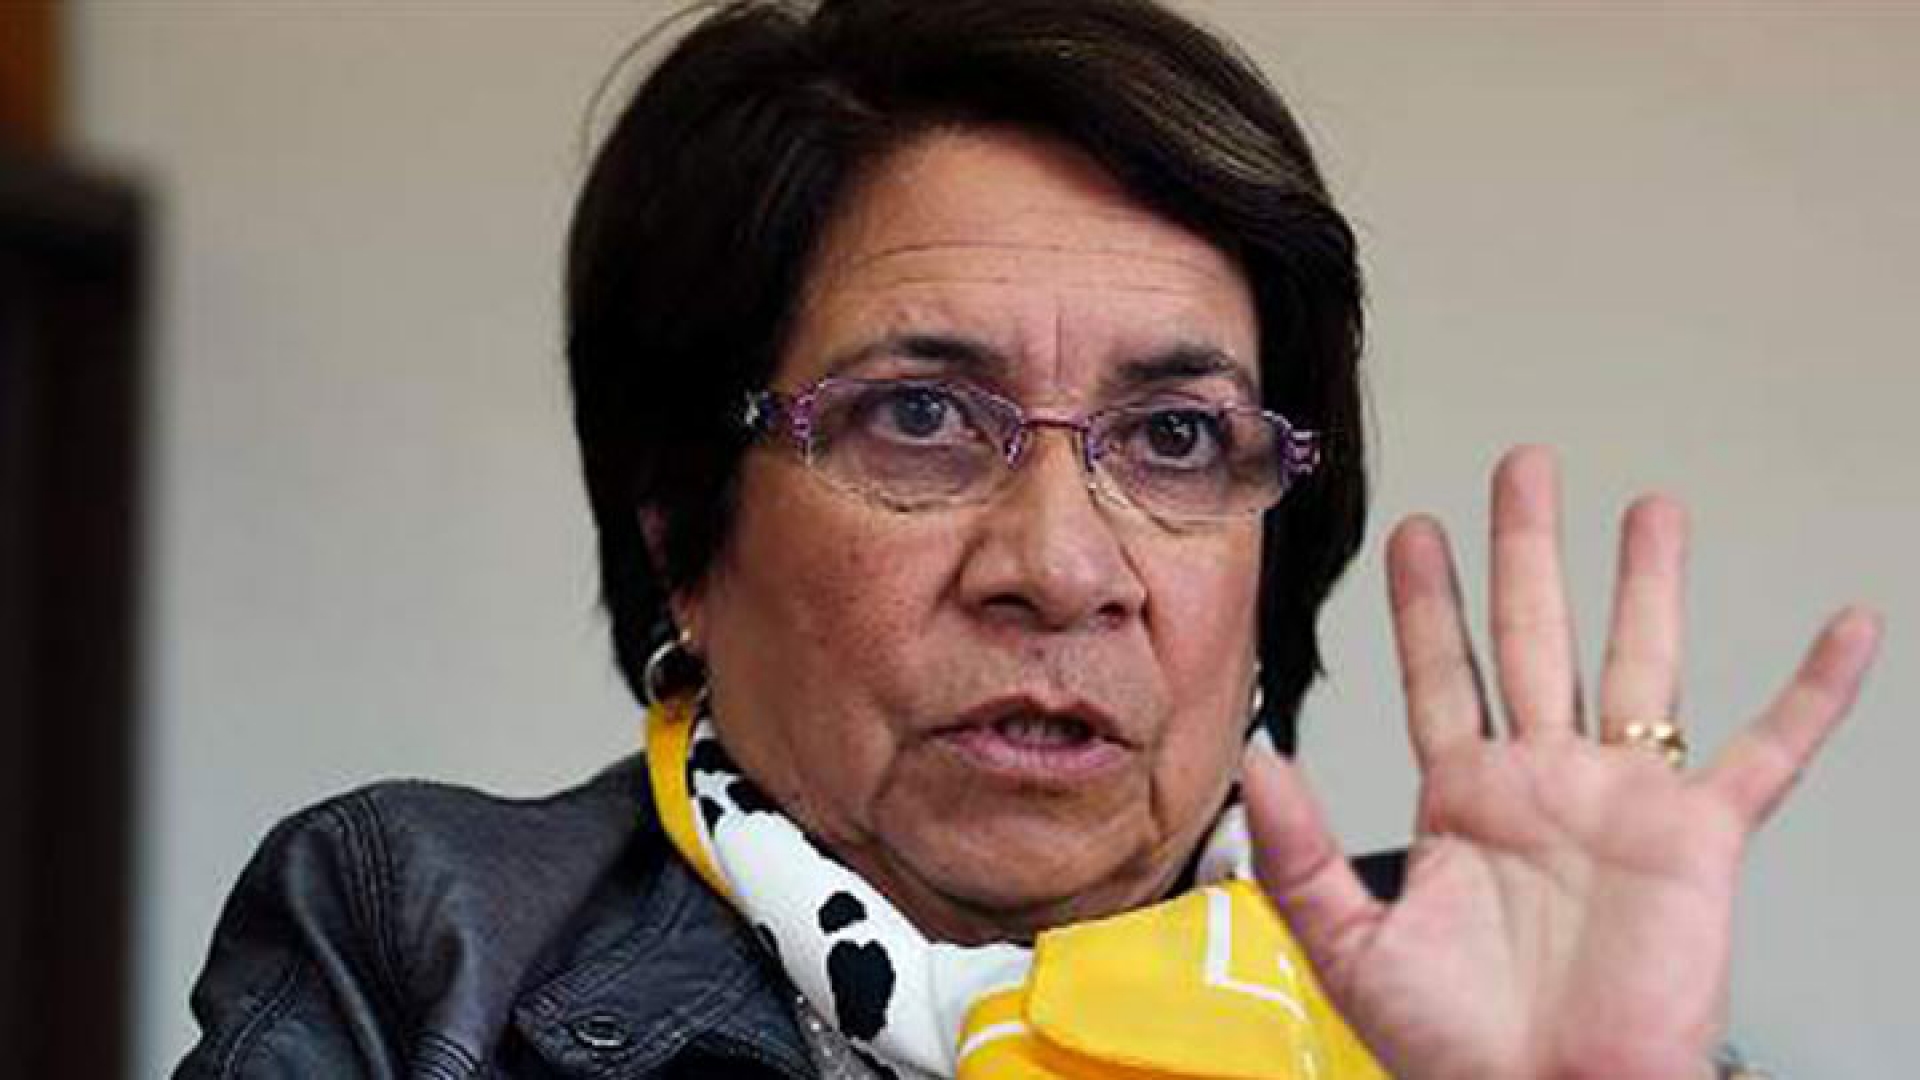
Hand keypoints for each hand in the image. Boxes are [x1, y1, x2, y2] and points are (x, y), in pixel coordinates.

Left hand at [1244, 445, 1880, 1079]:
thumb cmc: (1455, 1047)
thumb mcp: (1350, 945)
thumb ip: (1300, 851)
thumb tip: (1260, 759)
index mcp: (1463, 800)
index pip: (1439, 673)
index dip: (1424, 601)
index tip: (1413, 529)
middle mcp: (1543, 782)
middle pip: (1535, 637)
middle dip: (1527, 551)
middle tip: (1523, 467)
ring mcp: (1624, 802)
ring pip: (1640, 665)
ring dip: (1647, 586)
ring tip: (1651, 507)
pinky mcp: (1699, 840)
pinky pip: (1771, 754)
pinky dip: (1815, 693)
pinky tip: (1847, 630)